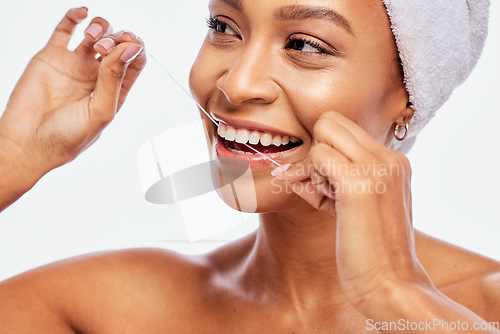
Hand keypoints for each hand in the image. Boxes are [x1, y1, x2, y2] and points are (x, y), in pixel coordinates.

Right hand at [0, 7, 145, 176]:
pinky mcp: (52, 57)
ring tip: (93, 38)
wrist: (28, 143)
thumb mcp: (100, 112)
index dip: (135, 48)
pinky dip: (75, 16)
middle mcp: (97, 75)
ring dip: (101, 27)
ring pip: (96, 34)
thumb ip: (114, 79)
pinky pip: (66, 29)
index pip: (134, 61)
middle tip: (105, 48)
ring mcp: (75, 64)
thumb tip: (131, 48)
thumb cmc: (68, 137)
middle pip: (118, 44)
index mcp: (114, 90)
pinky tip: (83, 13)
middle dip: (117, 38)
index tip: (129, 47)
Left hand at [276, 111, 431, 310]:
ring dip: (315, 165)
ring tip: (330, 197)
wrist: (391, 284)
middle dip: (317, 149)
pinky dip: (312, 177)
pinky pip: (318, 156)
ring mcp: (377, 168)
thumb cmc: (370, 250)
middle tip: (324, 185)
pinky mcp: (360, 184)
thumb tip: (291, 174)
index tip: (325, 182)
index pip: (344, 128)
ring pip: (324, 131)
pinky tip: (326, 201)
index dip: (326, 150)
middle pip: (331, 120)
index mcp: (394, 162)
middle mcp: (389, 158)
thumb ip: (330, 183)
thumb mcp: (354, 207)